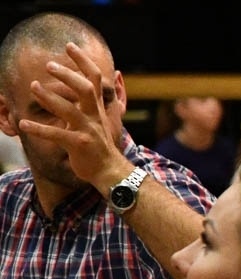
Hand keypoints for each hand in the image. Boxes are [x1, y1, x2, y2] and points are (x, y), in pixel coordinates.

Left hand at [20, 42, 128, 192]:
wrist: (110, 171)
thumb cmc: (101, 144)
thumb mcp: (106, 117)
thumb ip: (105, 97)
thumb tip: (117, 75)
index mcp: (97, 108)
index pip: (95, 78)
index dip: (83, 60)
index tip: (69, 45)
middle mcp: (94, 116)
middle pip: (86, 89)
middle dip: (68, 76)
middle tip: (49, 65)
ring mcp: (87, 130)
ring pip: (69, 110)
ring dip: (50, 98)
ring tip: (33, 87)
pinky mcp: (78, 145)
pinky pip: (57, 135)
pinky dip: (39, 129)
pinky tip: (24, 123)